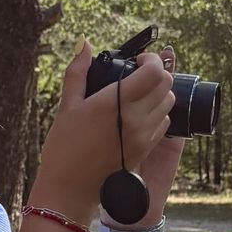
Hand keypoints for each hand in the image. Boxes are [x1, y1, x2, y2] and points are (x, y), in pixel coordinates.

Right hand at [30, 42, 174, 222]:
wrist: (69, 188)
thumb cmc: (63, 147)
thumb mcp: (67, 106)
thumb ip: (77, 71)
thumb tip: (84, 44)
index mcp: (115, 103)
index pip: (155, 72)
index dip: (152, 60)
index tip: (138, 60)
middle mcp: (135, 118)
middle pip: (167, 85)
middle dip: (158, 74)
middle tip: (140, 74)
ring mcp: (143, 136)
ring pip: (168, 104)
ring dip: (158, 93)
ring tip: (138, 94)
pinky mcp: (145, 150)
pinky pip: (163, 124)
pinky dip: (157, 113)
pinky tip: (138, 115)